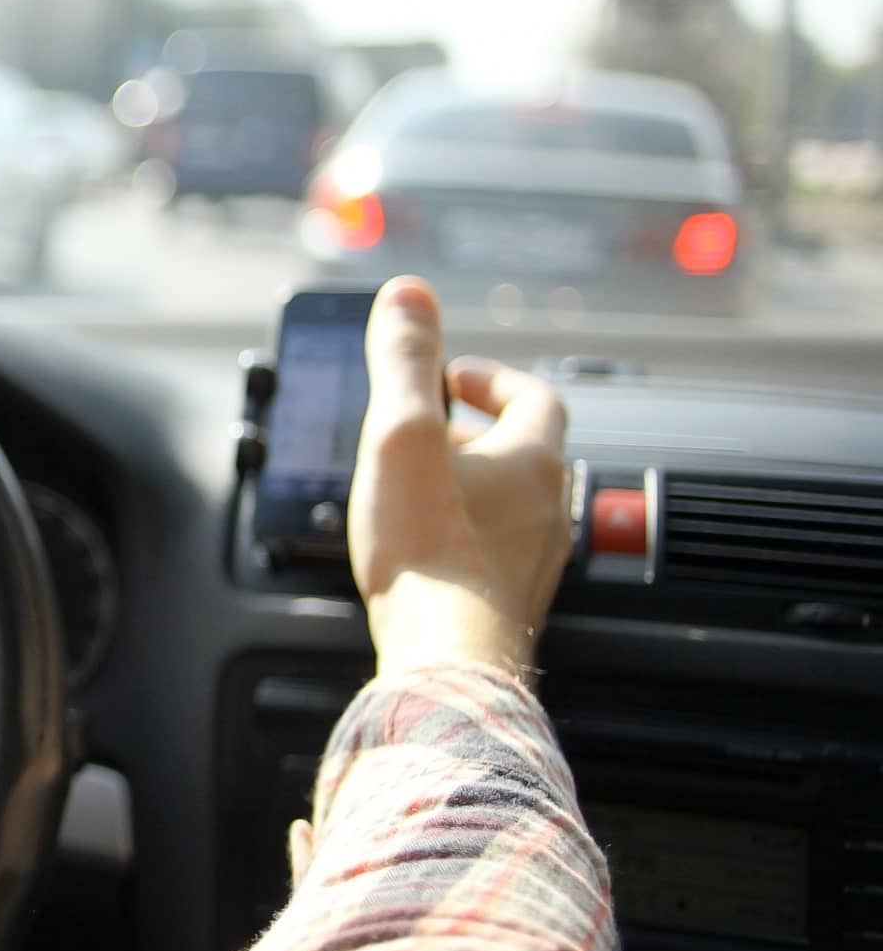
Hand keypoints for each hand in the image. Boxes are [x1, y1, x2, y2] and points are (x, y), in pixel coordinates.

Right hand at [349, 278, 571, 680]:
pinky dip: (460, 536)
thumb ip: (406, 362)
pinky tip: (419, 550)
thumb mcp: (404, 434)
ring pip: (509, 508)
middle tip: (422, 430)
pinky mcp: (504, 606)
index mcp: (532, 462)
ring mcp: (531, 564)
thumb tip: (410, 292)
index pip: (535, 398)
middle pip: (522, 455)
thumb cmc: (429, 550)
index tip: (453, 378)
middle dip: (472, 434)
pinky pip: (492, 555)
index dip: (495, 379)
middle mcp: (546, 511)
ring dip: (467, 487)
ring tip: (412, 487)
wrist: (445, 659)